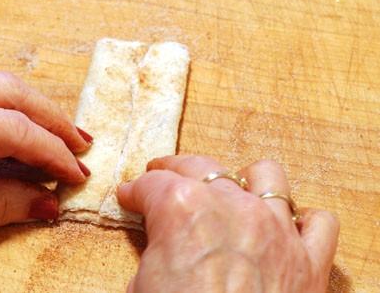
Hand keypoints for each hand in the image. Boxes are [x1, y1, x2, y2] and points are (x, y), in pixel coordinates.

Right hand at [117, 155, 338, 292]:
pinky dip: (303, 221)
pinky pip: (319, 223)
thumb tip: (159, 249)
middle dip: (175, 169)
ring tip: (229, 190)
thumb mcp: (141, 286)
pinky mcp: (308, 261)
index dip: (134, 190)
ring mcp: (276, 230)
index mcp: (183, 209)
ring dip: (245, 180)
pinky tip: (285, 228)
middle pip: (201, 167)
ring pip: (267, 176)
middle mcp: (232, 207)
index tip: (129, 195)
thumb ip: (152, 252)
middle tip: (161, 177)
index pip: (151, 184)